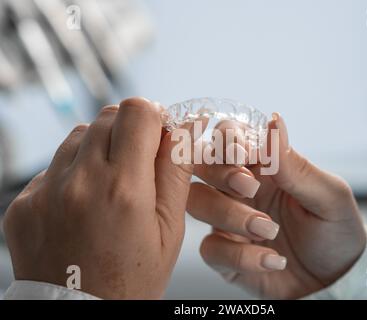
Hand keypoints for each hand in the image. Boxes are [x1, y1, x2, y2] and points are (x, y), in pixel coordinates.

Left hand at [3, 97, 193, 298]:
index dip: (154, 117)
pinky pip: (54, 164)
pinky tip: (83, 205)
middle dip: (129, 132)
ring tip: (109, 187)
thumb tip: (186, 128)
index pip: (138, 111)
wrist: (77, 315)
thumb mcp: (169, 230)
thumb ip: (176, 171)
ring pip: (79, 135)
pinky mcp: (24, 201)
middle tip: (137, 164)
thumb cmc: (132, 279)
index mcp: (123, 189)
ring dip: (99, 150)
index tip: (159, 136)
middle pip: (108, 116)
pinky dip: (74, 173)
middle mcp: (78, 182)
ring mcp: (44, 191)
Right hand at [187, 114, 366, 298]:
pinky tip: (273, 261)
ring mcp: (228, 220)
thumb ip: (297, 166)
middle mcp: (239, 188)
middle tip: (250, 186)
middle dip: (219, 171)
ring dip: (230, 214)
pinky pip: (211, 249)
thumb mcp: (329, 197)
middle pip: (201, 164)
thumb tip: (274, 123)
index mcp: (263, 166)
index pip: (228, 136)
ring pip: (198, 202)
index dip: (228, 139)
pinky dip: (241, 256)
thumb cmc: (336, 231)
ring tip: (270, 230)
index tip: (245, 153)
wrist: (337, 280)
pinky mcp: (225, 254)